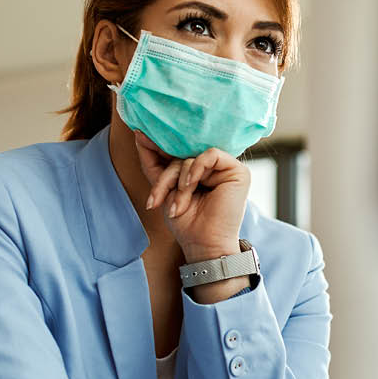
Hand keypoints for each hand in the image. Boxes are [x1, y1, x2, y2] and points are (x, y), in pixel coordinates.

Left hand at [133, 131, 248, 262]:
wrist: (204, 244)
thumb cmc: (186, 222)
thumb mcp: (163, 189)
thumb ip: (153, 162)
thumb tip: (139, 134)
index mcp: (198, 170)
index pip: (176, 151)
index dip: (158, 147)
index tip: (140, 136)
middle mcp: (213, 167)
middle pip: (181, 155)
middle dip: (165, 178)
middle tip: (157, 199)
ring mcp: (226, 168)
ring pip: (192, 157)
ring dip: (179, 183)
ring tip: (178, 205)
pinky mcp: (238, 171)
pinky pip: (211, 154)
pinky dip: (196, 168)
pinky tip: (191, 185)